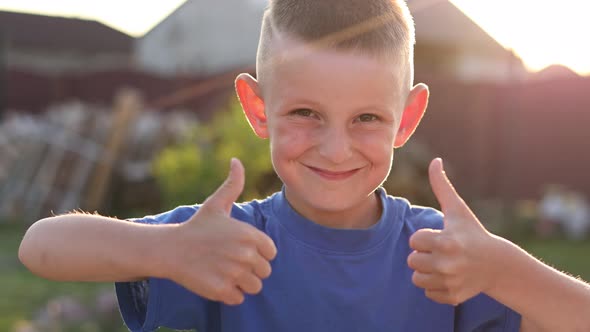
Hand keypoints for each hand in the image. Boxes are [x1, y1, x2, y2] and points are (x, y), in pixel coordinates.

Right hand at [160, 158, 276, 304]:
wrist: (170, 249)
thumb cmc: (197, 226)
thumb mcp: (216, 204)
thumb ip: (233, 184)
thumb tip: (236, 160)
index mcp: (250, 235)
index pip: (271, 253)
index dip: (258, 253)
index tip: (241, 250)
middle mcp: (245, 254)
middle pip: (264, 272)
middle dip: (250, 269)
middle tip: (230, 262)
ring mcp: (234, 274)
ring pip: (254, 287)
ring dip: (242, 283)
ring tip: (224, 272)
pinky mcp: (222, 290)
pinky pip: (239, 298)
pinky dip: (229, 294)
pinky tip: (216, 281)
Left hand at [407, 158, 497, 304]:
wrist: (497, 264)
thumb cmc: (472, 233)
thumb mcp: (457, 209)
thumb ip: (441, 185)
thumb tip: (435, 160)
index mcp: (445, 242)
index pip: (414, 241)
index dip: (425, 238)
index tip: (441, 237)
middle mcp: (447, 264)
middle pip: (412, 261)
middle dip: (425, 255)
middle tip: (444, 252)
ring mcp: (450, 282)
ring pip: (416, 278)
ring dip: (427, 271)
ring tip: (445, 264)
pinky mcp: (452, 297)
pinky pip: (428, 292)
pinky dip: (436, 286)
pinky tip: (451, 277)